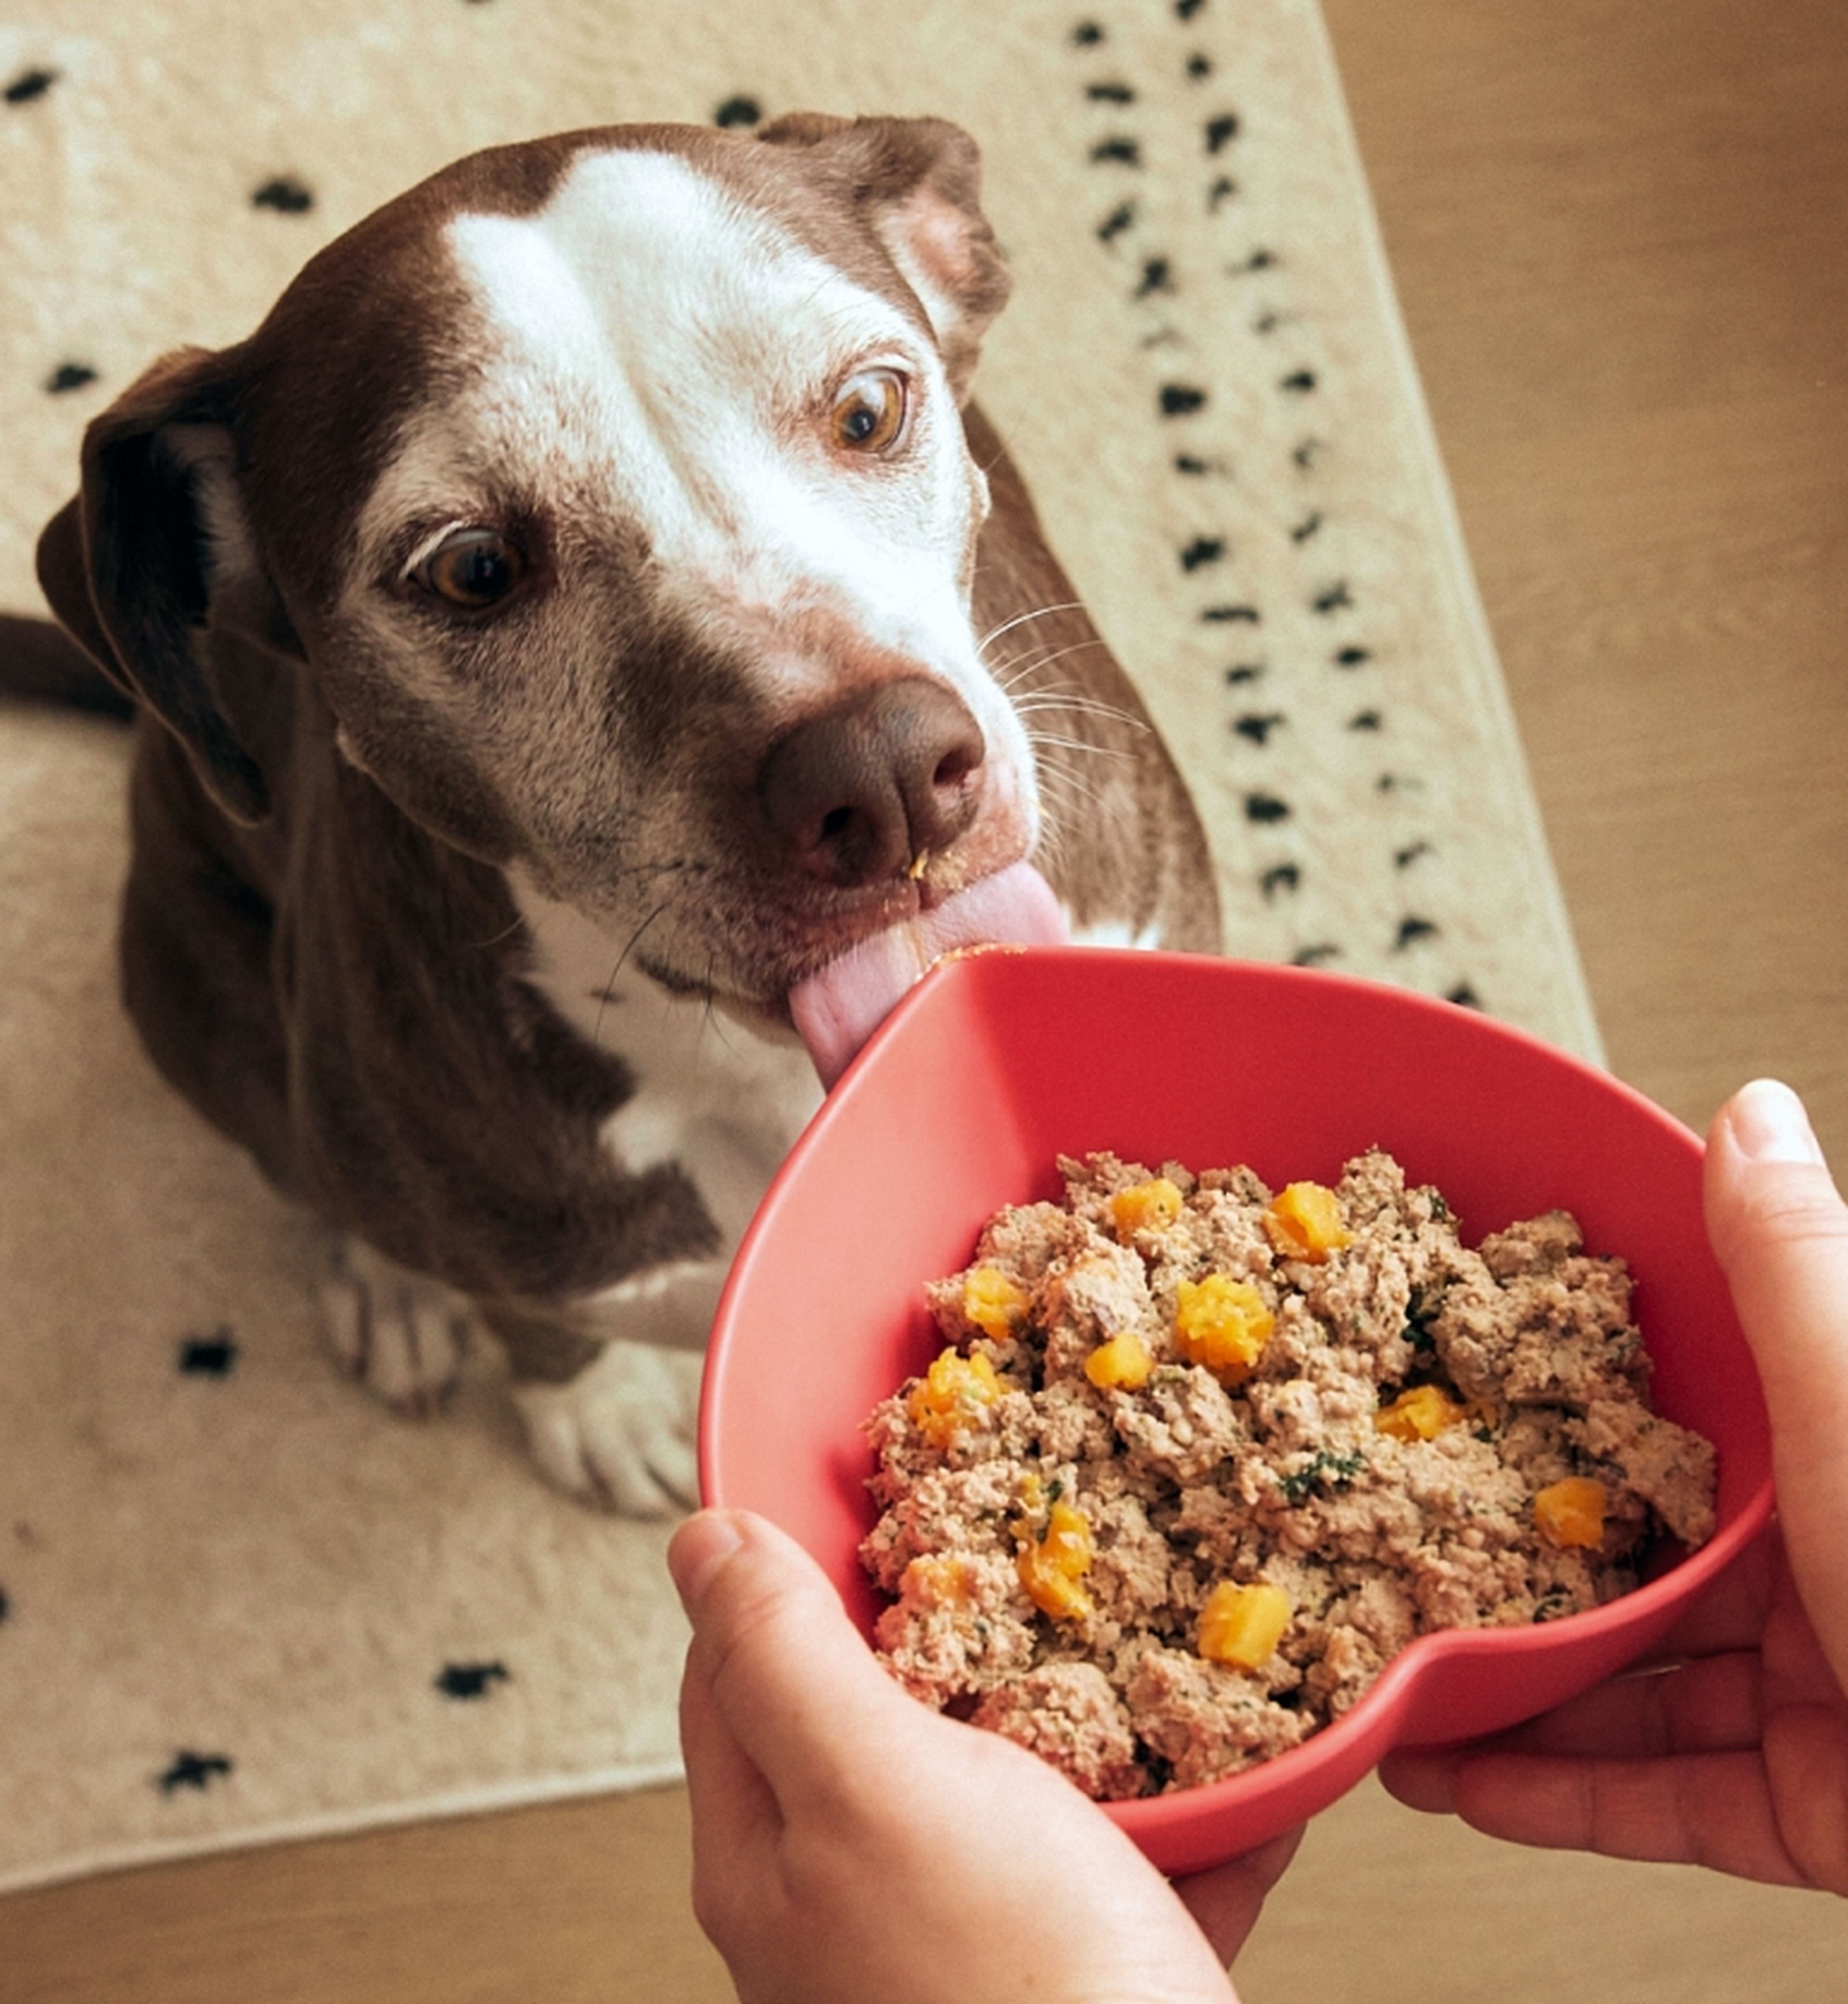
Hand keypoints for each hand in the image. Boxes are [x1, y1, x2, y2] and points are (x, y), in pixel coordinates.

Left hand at [669, 1507, 1301, 2003]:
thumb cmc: (1012, 1990)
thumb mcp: (870, 1785)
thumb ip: (780, 1661)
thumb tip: (697, 1544)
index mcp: (776, 1851)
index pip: (735, 1668)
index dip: (793, 1566)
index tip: (878, 1494)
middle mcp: (855, 1904)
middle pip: (890, 1716)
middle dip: (972, 1629)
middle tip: (1037, 1549)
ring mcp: (971, 1946)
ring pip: (1031, 1786)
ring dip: (1103, 1718)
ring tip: (1164, 1647)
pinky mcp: (1081, 1979)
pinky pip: (1139, 1861)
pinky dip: (1194, 1815)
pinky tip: (1246, 1773)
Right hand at [1381, 1079, 1847, 1892]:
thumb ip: (1794, 1268)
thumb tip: (1747, 1113)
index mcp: (1845, 1454)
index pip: (1685, 1412)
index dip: (1563, 1397)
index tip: (1460, 1387)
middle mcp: (1834, 1566)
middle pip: (1643, 1553)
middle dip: (1512, 1556)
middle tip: (1396, 1542)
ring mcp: (1828, 1698)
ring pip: (1637, 1685)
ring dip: (1513, 1690)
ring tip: (1397, 1675)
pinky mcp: (1816, 1814)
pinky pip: (1667, 1799)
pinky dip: (1562, 1797)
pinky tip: (1463, 1780)